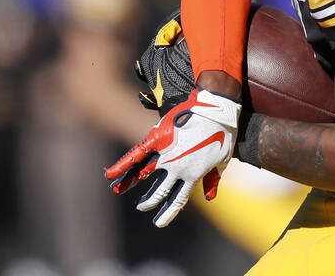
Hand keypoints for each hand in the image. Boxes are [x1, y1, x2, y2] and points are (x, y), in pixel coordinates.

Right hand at [104, 90, 239, 226]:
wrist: (217, 110)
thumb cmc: (223, 134)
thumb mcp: (222, 161)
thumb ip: (212, 180)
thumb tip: (209, 198)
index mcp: (192, 175)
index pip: (177, 200)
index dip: (168, 213)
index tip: (159, 223)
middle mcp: (177, 168)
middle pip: (160, 191)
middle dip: (149, 201)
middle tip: (142, 206)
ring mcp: (167, 154)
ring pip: (144, 174)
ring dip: (129, 183)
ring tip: (117, 190)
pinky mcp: (158, 139)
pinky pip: (137, 153)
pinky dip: (123, 164)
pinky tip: (111, 173)